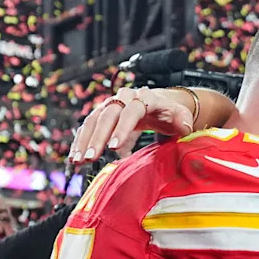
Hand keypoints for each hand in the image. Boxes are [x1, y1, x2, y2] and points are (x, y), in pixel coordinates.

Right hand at [70, 86, 196, 164]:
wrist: (159, 104)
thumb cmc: (169, 113)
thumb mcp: (180, 115)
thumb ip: (183, 121)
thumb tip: (184, 127)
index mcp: (145, 98)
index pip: (131, 112)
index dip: (121, 129)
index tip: (114, 148)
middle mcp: (124, 98)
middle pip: (108, 116)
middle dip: (97, 138)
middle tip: (90, 158)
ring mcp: (111, 105)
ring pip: (94, 120)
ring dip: (84, 141)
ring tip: (77, 161)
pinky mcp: (102, 114)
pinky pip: (88, 126)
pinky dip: (81, 142)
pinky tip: (74, 158)